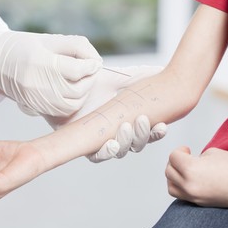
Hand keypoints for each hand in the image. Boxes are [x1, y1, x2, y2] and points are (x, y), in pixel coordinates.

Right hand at [0, 29, 102, 116]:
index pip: (77, 70)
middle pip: (77, 90)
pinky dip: (72, 103)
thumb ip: (75, 46)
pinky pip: (61, 111)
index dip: (91, 66)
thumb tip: (95, 61)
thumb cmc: (21, 46)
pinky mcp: (35, 107)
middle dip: (90, 81)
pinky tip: (71, 93)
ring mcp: (36, 98)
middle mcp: (38, 83)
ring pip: (72, 104)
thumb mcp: (48, 39)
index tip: (95, 63)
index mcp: (41, 62)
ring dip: (83, 94)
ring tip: (82, 83)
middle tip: (91, 72)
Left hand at [42, 66, 166, 161]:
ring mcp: (101, 142)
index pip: (148, 133)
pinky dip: (105, 152)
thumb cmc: (92, 85)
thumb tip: (162, 71)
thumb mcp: (118, 79)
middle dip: (142, 135)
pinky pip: (97, 156)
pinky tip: (110, 144)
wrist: (64, 86)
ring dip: (125, 143)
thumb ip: (140, 76)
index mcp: (129, 122)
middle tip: (141, 120)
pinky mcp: (84, 146)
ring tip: (125, 128)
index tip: (163, 125)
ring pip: (119, 151)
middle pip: (136, 144)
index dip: (157, 133)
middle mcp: (118, 135)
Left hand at [165, 147, 227, 206]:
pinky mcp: (198, 203)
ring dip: (174, 176)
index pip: (173, 157)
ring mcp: (193, 196)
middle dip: (175, 162)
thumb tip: (185, 162)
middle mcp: (189, 185)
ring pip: (171, 186)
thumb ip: (193, 158)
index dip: (179, 151)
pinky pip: (180, 195)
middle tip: (185, 158)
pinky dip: (180, 187)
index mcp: (191, 170)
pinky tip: (189, 180)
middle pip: (169, 171)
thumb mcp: (210, 153)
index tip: (187, 150)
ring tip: (184, 170)